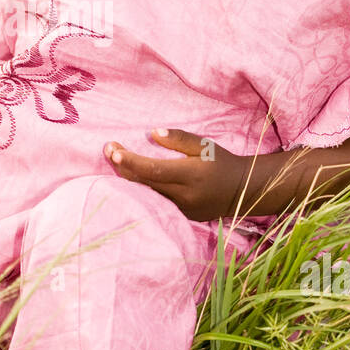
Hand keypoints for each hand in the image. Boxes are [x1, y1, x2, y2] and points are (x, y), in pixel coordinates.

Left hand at [103, 128, 245, 221]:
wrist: (240, 191)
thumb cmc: (221, 162)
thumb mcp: (204, 145)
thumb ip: (179, 139)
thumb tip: (153, 133)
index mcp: (191, 175)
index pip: (154, 170)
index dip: (132, 161)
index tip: (114, 150)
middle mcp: (184, 195)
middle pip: (146, 183)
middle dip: (124, 167)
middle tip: (108, 149)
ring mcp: (182, 209)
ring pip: (147, 195)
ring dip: (128, 178)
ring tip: (115, 160)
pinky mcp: (181, 216)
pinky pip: (155, 202)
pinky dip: (141, 190)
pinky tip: (129, 177)